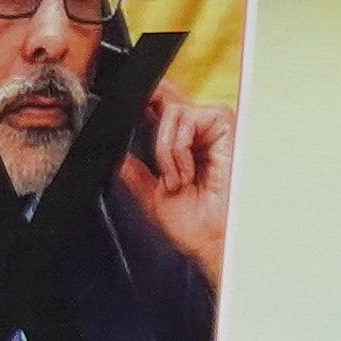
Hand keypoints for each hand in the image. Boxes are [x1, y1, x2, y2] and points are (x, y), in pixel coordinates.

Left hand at [113, 93, 236, 285]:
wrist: (215, 241)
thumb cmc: (196, 225)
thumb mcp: (153, 196)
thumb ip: (134, 173)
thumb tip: (116, 156)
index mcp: (183, 146)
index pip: (159, 110)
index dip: (144, 105)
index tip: (129, 113)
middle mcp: (197, 132)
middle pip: (164, 100)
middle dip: (153, 127)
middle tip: (150, 150)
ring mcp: (211, 127)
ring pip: (170, 110)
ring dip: (165, 150)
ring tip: (176, 180)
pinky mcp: (223, 124)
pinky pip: (186, 119)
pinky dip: (178, 148)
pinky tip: (188, 173)